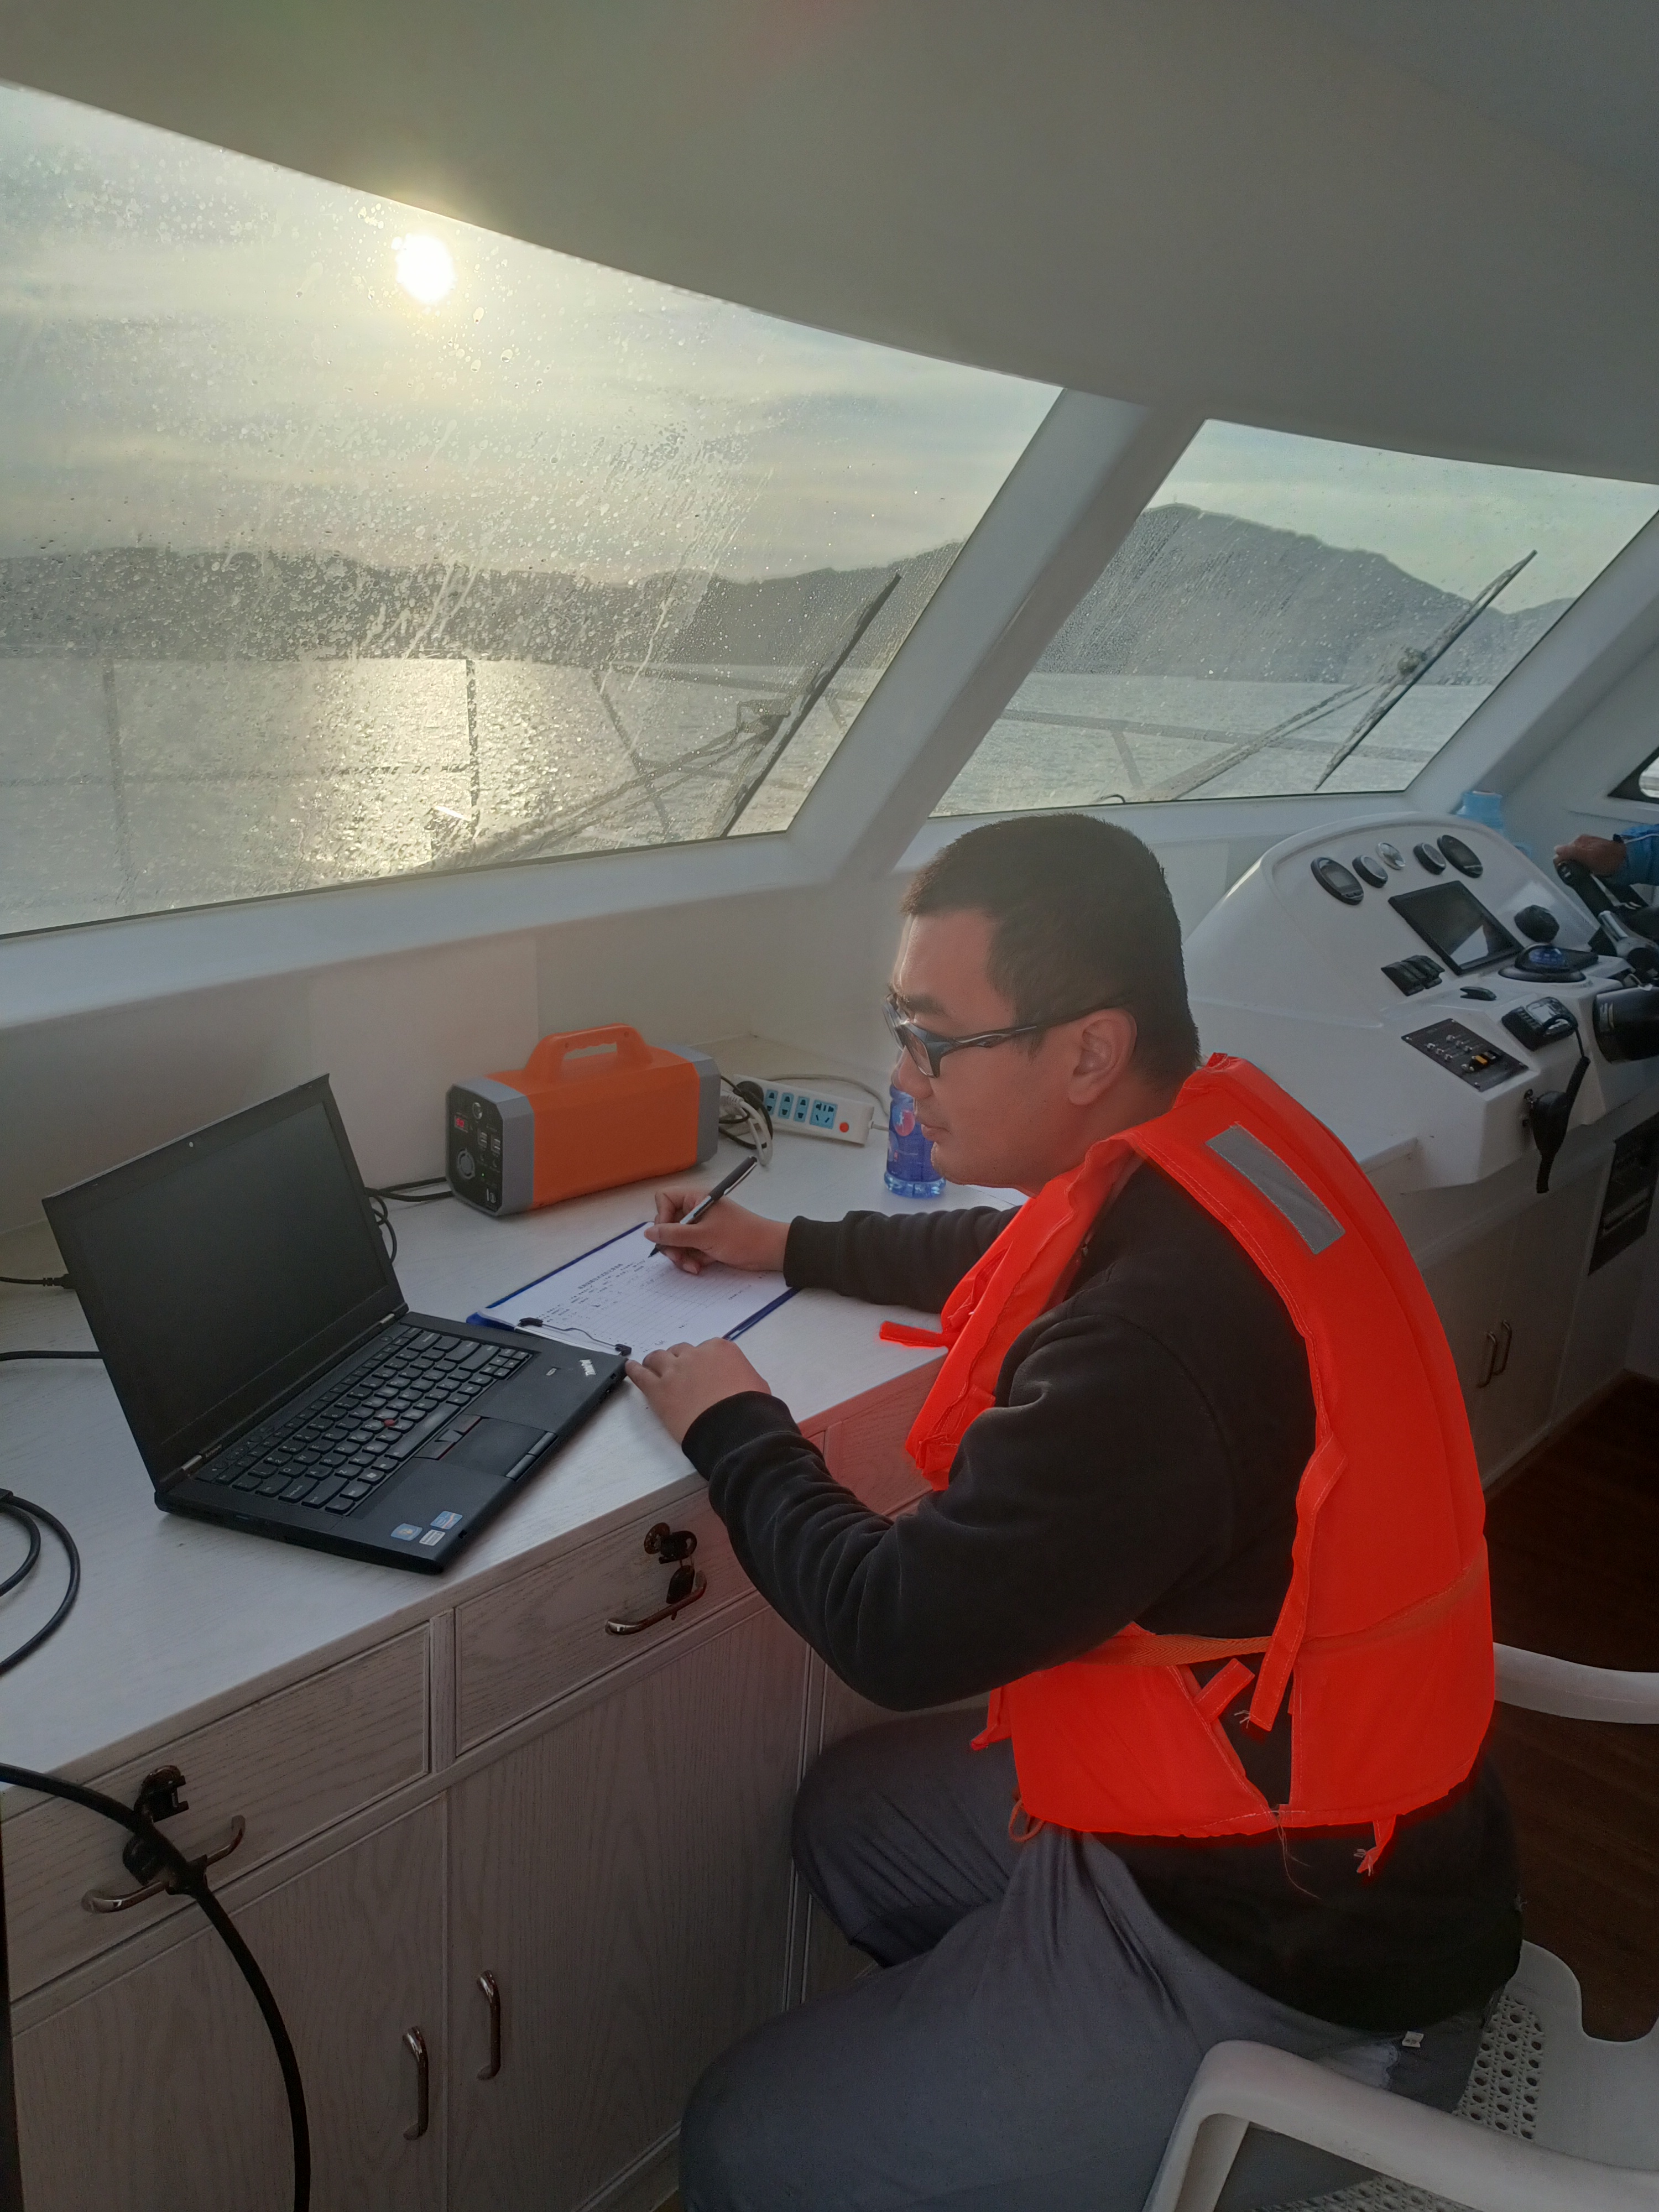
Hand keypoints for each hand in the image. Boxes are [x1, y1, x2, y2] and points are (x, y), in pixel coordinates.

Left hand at [626, 1339, 771, 1444]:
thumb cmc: (751, 1408)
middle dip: (679, 1362)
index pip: (706, 1349)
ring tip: (651, 1367)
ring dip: (656, 1363)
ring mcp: (674, 1370)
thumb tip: (736, 1382)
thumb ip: (740, 1374)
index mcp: (721, 1349)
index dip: (702, 1362)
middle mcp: (695, 1354)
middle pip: (680, 1352)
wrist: (734, 1428)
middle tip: (679, 1375)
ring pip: (658, 1358)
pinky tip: (630, 1368)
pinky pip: (641, 1375)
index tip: (702, 1372)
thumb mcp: (756, 1383)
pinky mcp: (658, 1389)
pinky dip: (634, 1370)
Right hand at [644, 1188, 788, 1275]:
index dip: (661, 1217)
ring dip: (681, 1255)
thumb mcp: (704, 1236)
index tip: (668, 1234)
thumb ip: (674, 1235)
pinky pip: (689, 1250)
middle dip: (671, 1243)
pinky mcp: (707, 1242)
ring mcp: (701, 1228)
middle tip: (678, 1257)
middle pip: (668, 1224)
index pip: (664, 1199)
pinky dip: (691, 1260)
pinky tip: (700, 1267)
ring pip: (677, 1241)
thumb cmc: (740, 1236)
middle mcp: (696, 1211)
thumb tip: (648, 1233)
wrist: (769, 1251)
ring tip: (692, 1266)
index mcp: (696, 1199)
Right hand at [1556, 833, 1625, 877]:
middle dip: (1569, 866)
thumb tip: (1556, 850)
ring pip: (1574, 860)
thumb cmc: (1608, 859)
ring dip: (1576, 868)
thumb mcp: (1588, 856)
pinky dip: (1583, 868)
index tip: (1569, 872)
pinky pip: (1582, 862)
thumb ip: (1571, 852)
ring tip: (1585, 873)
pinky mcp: (1594, 855)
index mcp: (1578, 841)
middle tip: (1578, 872)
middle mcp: (1582, 843)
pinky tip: (1589, 871)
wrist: (1627, 861)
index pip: (1561, 852)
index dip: (1562, 864)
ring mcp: (1588, 849)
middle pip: (1567, 856)